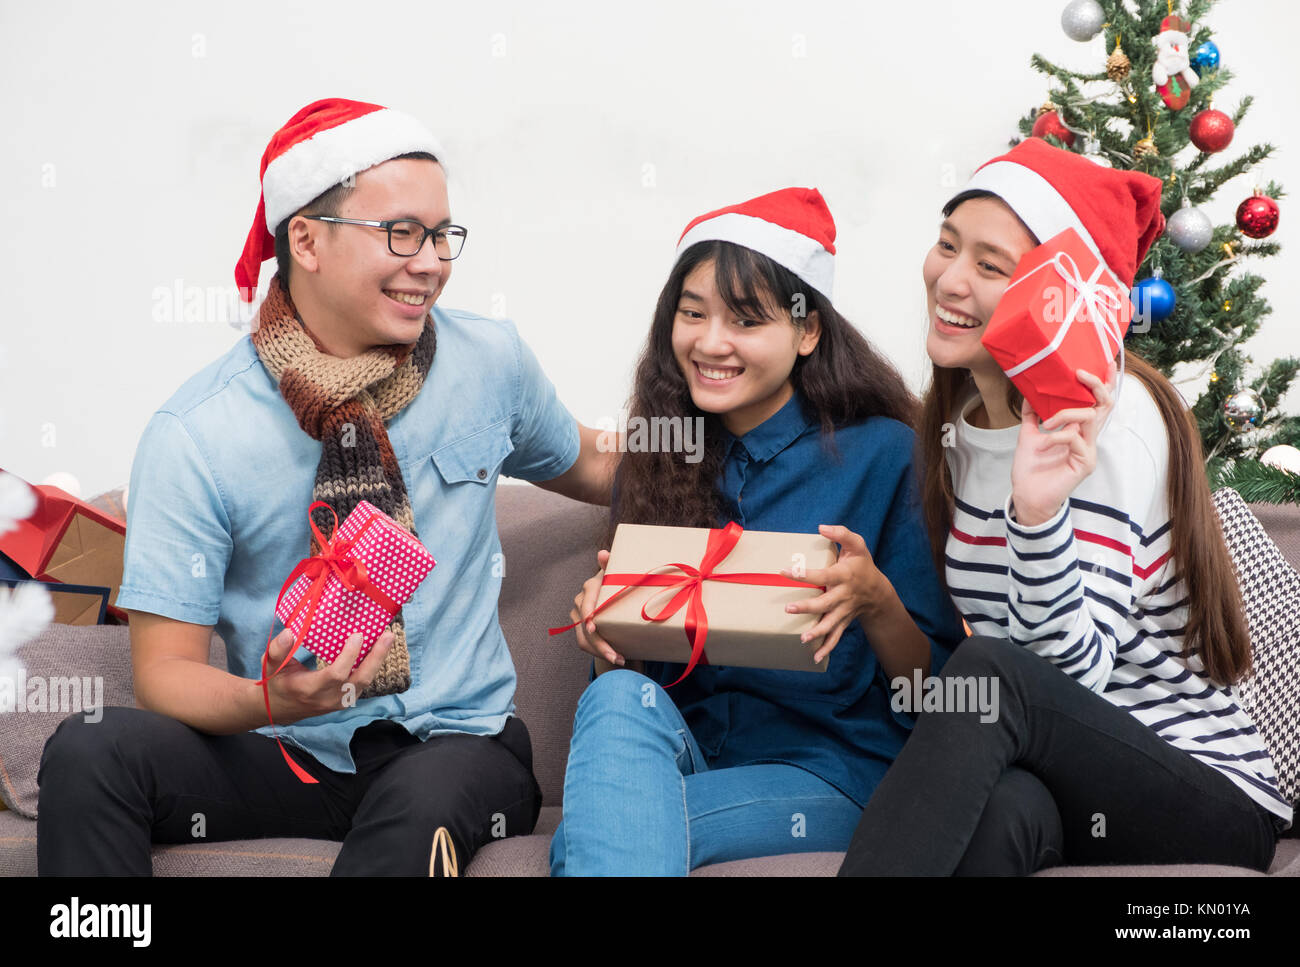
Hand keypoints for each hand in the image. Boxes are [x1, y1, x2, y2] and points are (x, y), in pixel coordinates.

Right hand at [261, 626, 394, 723]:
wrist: (279, 708)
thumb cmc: (276, 682)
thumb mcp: (270, 665)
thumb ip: (278, 649)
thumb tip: (290, 632)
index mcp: (309, 689)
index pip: (336, 674)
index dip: (349, 656)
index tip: (358, 635)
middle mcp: (328, 698)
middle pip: (360, 679)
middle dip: (376, 657)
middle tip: (387, 635)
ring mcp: (339, 702)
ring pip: (365, 682)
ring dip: (378, 660)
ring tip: (387, 638)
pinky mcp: (346, 700)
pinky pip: (363, 683)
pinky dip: (372, 666)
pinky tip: (378, 649)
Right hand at [569, 549, 625, 665]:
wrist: (618, 602)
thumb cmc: (624, 586)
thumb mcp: (622, 575)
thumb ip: (613, 564)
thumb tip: (602, 554)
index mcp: (592, 586)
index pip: (587, 600)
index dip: (588, 613)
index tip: (592, 627)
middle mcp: (581, 599)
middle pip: (585, 624)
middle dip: (599, 642)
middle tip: (616, 655)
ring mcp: (578, 614)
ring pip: (583, 638)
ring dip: (600, 651)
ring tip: (619, 660)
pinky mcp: (579, 628)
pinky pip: (584, 644)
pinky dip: (598, 653)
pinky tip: (614, 658)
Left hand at [781, 524, 882, 663]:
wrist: (877, 591)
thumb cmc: (862, 564)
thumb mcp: (857, 544)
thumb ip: (841, 533)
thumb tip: (821, 527)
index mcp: (843, 575)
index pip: (821, 575)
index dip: (803, 574)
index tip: (783, 572)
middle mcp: (843, 595)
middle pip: (824, 603)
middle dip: (807, 607)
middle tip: (789, 609)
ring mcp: (843, 611)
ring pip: (830, 623)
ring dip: (817, 632)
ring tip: (803, 638)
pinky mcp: (843, 621)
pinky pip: (835, 636)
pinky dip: (827, 648)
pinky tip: (815, 657)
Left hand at [1010, 365, 1115, 526]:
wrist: (1026, 495)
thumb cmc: (1030, 468)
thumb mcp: (1028, 435)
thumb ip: (1032, 416)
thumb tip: (1028, 393)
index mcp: (1077, 429)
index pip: (1097, 402)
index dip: (1105, 383)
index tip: (1106, 363)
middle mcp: (1087, 437)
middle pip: (1104, 404)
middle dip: (1096, 385)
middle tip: (1080, 373)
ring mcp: (1089, 450)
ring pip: (1089, 416)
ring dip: (1065, 414)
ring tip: (1046, 424)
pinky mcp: (1085, 462)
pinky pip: (1075, 438)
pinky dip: (1056, 436)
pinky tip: (1043, 446)